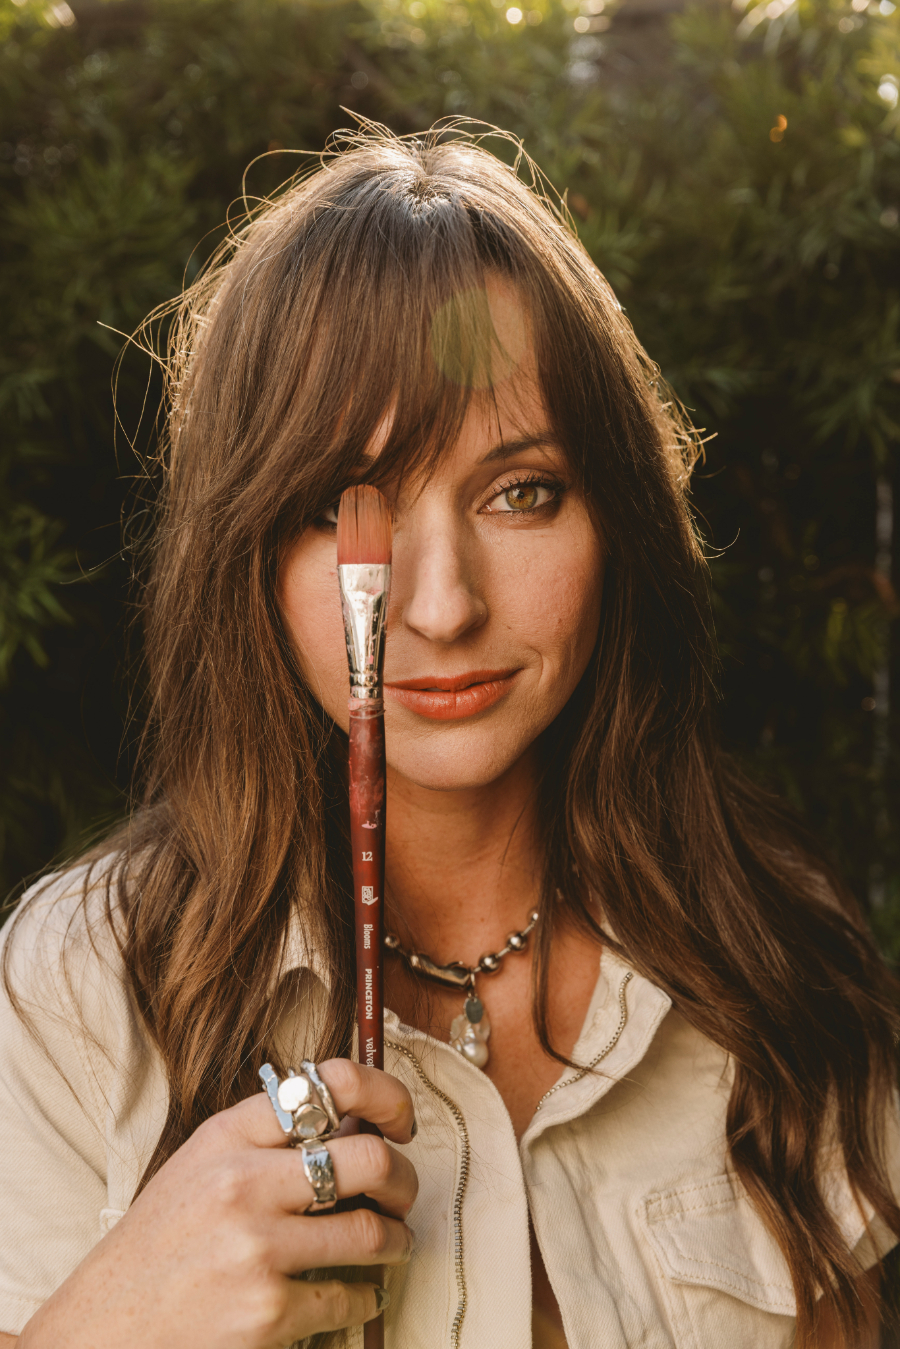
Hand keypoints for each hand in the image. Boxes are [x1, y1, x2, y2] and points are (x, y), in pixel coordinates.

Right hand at [18, 1060, 417, 1348]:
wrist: (100, 1330)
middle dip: (402, 1179)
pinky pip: (350, 1297)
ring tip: (390, 1244)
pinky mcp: (267, 1312)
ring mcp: (256, 1248)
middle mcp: (243, 1182)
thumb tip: (356, 1125)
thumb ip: (265, 1142)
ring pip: (372, 1232)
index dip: (387, 1096)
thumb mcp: (200, 1167)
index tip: (401, 1121)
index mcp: (228, 1135)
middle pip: (369, 1158)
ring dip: (394, 1241)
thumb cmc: (159, 1247)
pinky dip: (364, 1297)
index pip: (330, 1084)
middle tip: (401, 1194)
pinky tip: (356, 1294)